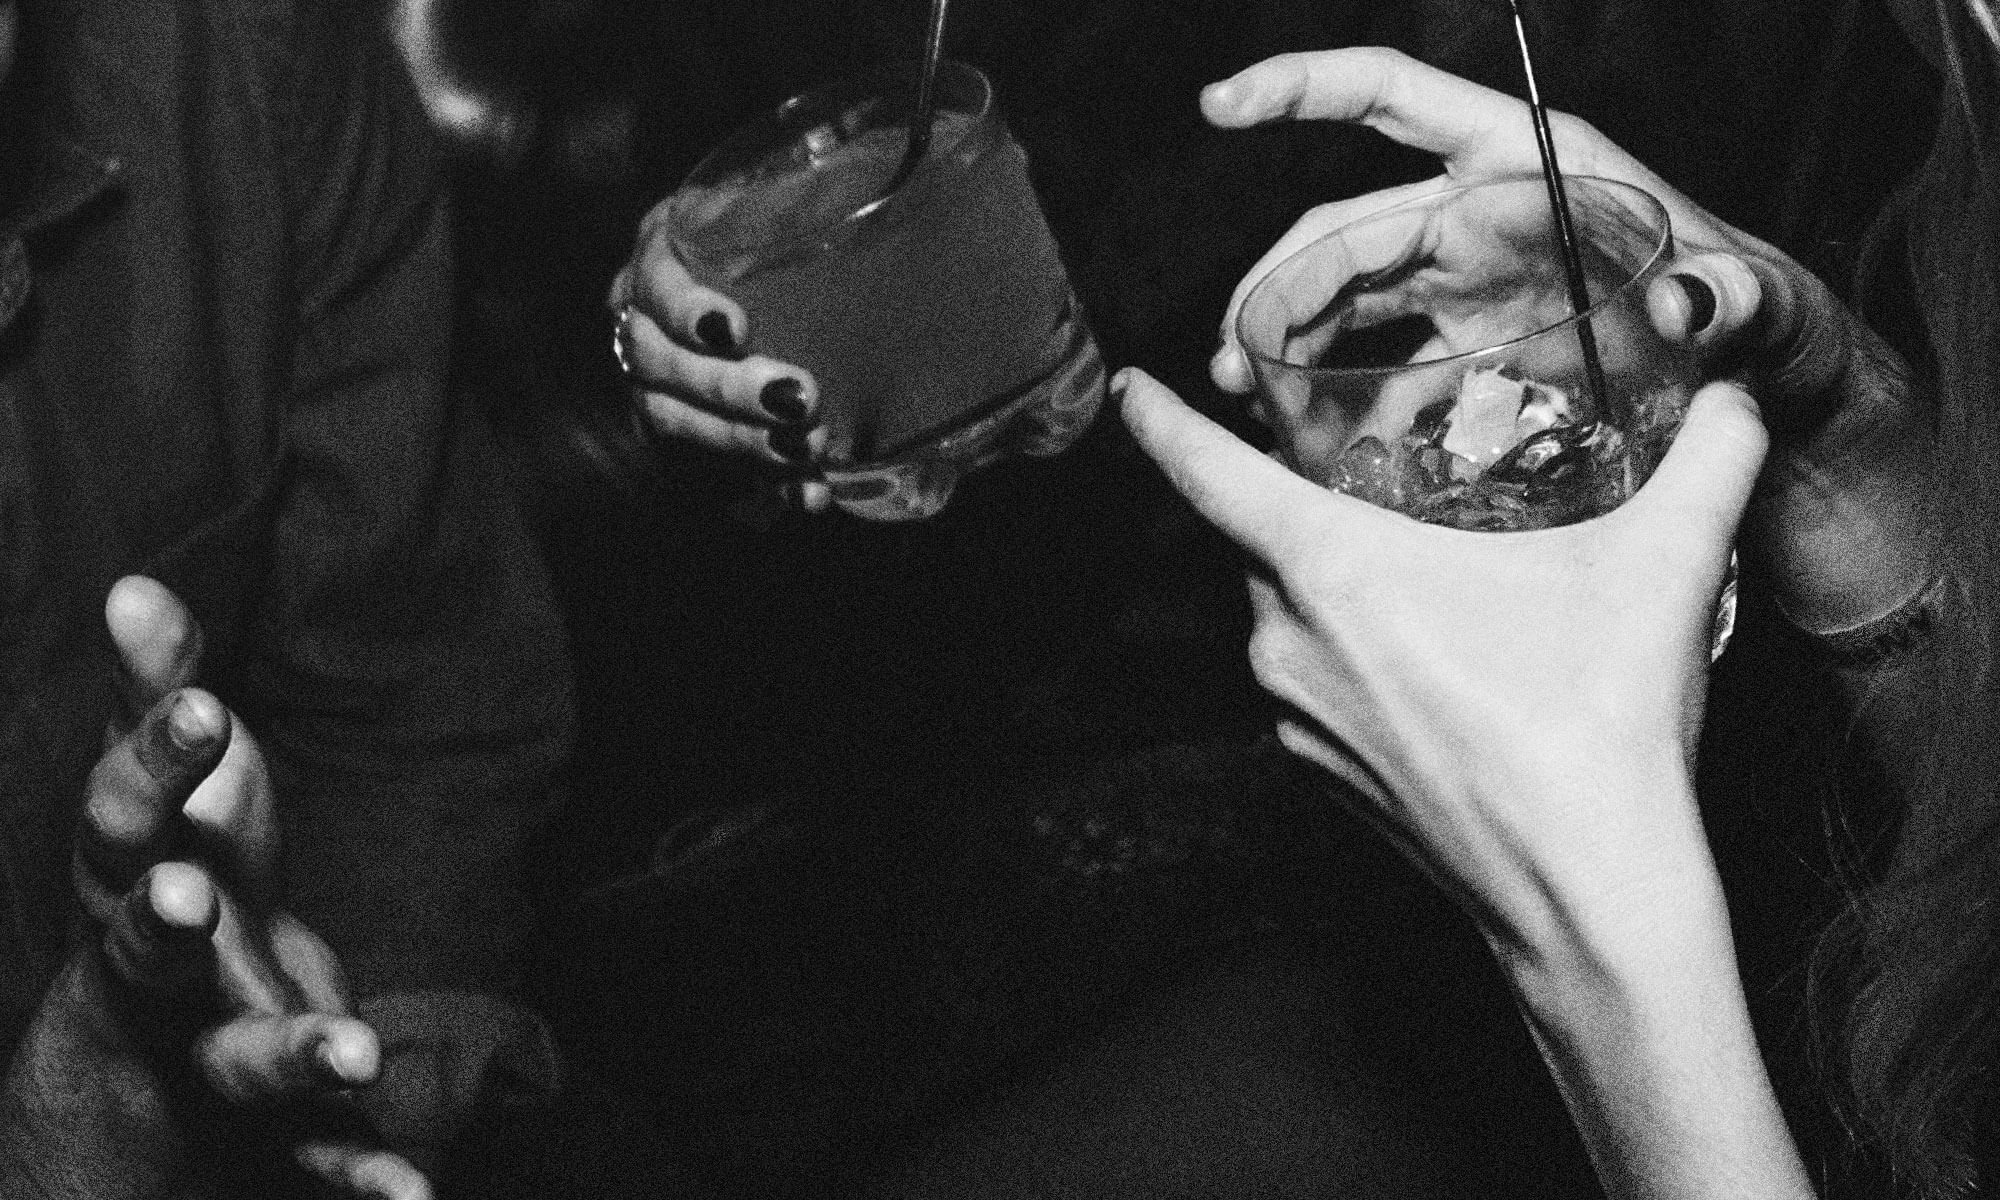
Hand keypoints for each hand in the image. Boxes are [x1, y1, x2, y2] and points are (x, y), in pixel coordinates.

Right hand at [2, 578, 427, 1199]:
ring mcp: (203, 1049)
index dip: (154, 764)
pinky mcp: (264, 1123)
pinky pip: (309, 1159)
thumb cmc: (181, 871)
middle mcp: (157, 972)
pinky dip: (363, 1179)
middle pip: (151, 947)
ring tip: (356, 1051)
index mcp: (130, 876)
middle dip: (165, 923)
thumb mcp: (170, 782)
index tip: (195, 704)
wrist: (152, 1043)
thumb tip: (136, 583)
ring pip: (235, 1059)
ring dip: (293, 1052)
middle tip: (188, 897)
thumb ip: (157, 688)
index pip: (123, 816)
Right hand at [610, 198, 832, 510]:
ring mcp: (655, 384)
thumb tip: (958, 164)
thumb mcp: (806, 212)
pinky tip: (809, 495)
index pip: (654, 279)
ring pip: (672, 421)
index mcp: (669, 252)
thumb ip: (848, 202)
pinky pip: (705, 474)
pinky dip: (762, 488)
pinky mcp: (681, 438)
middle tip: (801, 400)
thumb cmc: (796, 247)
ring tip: (809, 449)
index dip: (685, 307)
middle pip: (659, 363)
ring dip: (741, 442)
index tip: (734, 328)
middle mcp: (646, 319)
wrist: (783, 313)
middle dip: (728, 389)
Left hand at [1118, 366, 1765, 951]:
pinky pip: (1314, 686)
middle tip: (1388, 484)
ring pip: (1292, 618)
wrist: (1586, 896)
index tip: (1131, 389)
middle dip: (1314, 507)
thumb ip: (1707, 460)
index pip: (1208, 474)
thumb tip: (1739, 396)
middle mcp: (1285, 642)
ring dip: (1343, 591)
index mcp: (1331, 569)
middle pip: (1267, 543)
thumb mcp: (1661, 567)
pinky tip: (1439, 669)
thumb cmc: (1599, 726)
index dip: (1164, 423)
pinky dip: (1355, 662)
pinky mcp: (1317, 774)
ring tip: (1435, 586)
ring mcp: (1294, 717)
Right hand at [1202, 48, 1933, 633]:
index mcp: (1527, 166)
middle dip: (1278, 284)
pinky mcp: (1471, 348)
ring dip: (1288, 343)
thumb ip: (1735, 298)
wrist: (1768, 394)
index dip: (1304, 90)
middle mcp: (1483, 214)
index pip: (1394, 100)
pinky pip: (1384, 365)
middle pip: (1347, 226)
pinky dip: (1342, 398)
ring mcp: (1470, 283)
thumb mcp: (1763, 304)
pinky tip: (1315, 444)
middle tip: (1238, 364)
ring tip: (1250, 401)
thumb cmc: (1771, 325)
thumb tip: (1699, 302)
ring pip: (1348, 295)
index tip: (1223, 106)